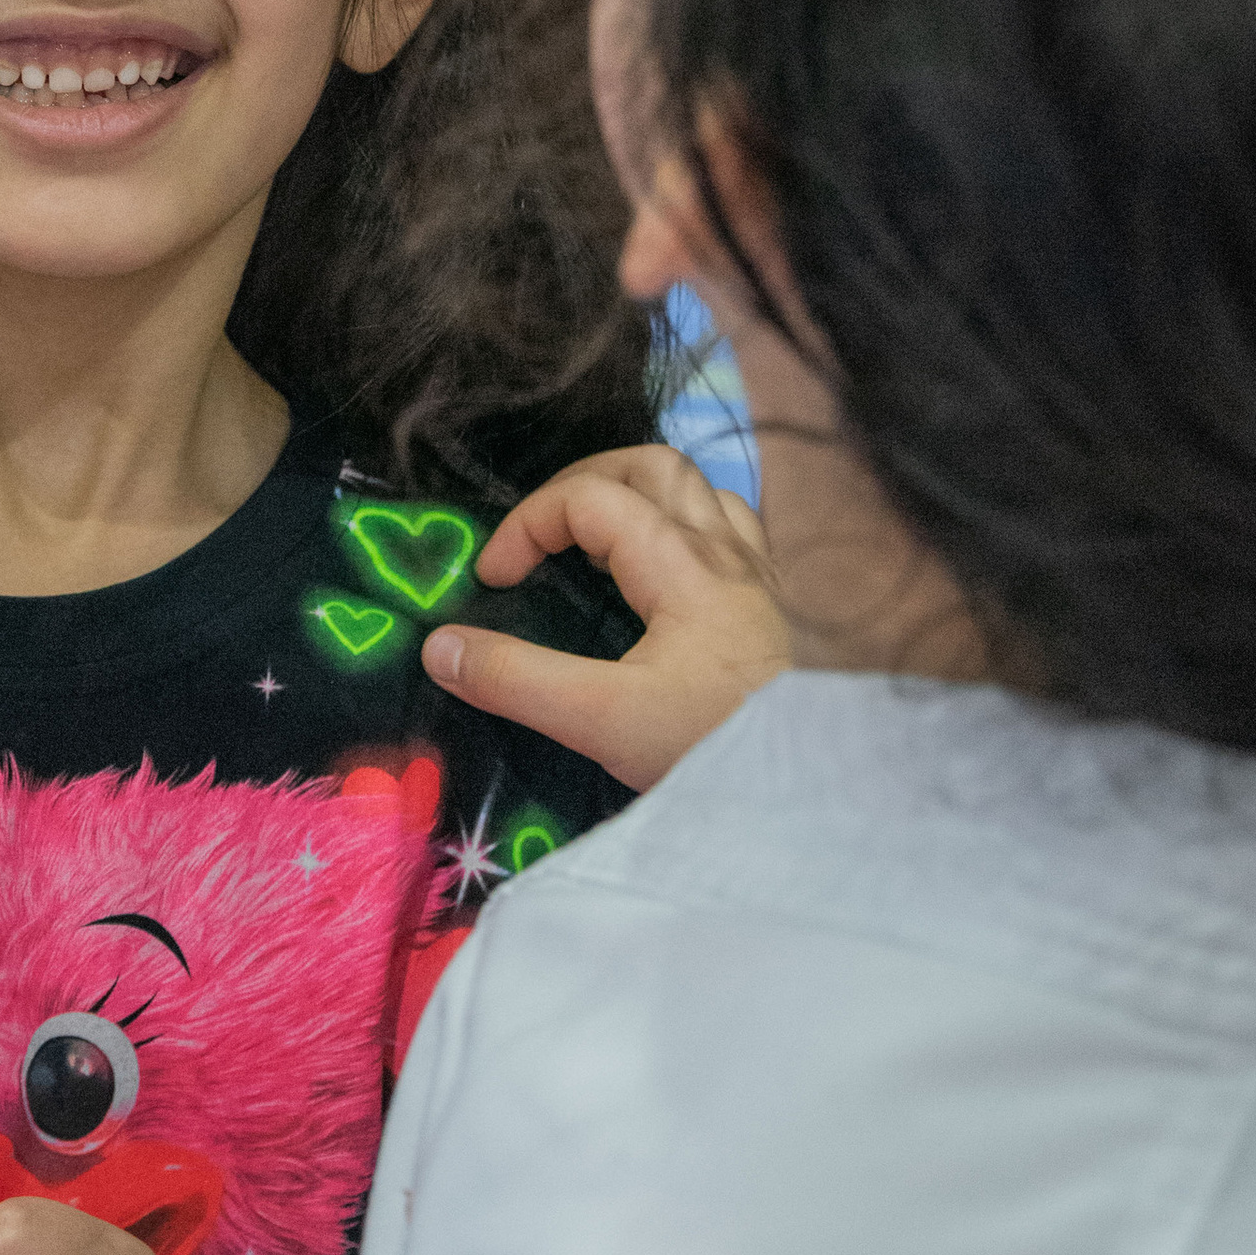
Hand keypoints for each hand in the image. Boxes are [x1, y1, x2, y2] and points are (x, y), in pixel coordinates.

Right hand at [423, 444, 784, 790]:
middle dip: (580, 483)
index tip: (494, 580)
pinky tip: (663, 567)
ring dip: (636, 494)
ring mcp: (757, 574)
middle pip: (650, 465)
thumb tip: (439, 647)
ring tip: (595, 539)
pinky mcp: (773, 606)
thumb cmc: (713, 745)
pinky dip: (683, 523)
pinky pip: (729, 527)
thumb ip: (517, 680)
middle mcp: (724, 550)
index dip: (526, 524)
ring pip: (697, 489)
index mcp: (680, 562)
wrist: (816, 789)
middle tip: (540, 536)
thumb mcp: (602, 720)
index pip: (587, 497)